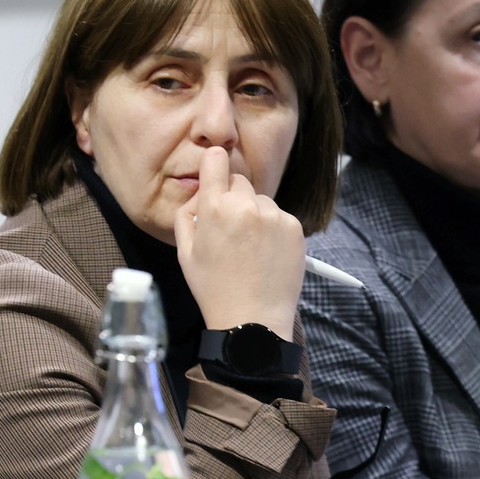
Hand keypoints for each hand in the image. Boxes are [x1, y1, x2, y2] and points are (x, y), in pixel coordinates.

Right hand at [175, 145, 304, 338]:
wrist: (252, 319)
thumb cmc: (213, 288)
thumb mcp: (185, 252)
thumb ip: (186, 214)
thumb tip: (200, 192)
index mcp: (214, 207)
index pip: (216, 159)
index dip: (214, 164)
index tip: (215, 170)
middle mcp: (246, 205)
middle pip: (239, 182)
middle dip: (232, 198)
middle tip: (229, 229)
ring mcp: (274, 216)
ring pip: (260, 200)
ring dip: (254, 214)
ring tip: (249, 248)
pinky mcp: (295, 228)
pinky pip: (279, 217)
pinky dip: (273, 229)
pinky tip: (265, 254)